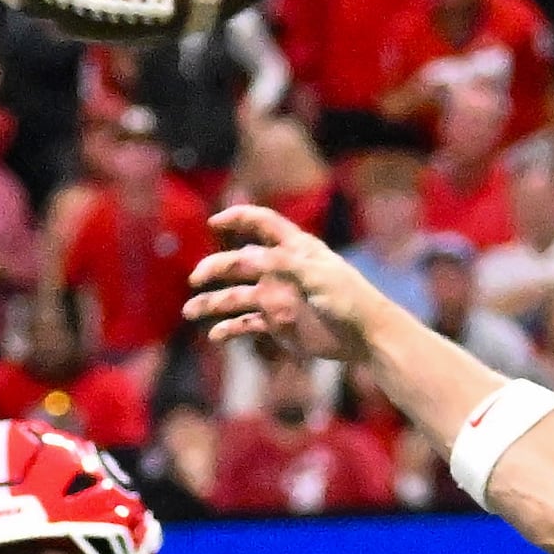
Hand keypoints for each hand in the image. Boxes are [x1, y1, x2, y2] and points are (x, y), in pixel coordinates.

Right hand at [186, 204, 380, 359]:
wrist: (364, 335)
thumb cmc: (349, 298)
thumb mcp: (319, 275)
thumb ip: (285, 264)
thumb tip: (250, 255)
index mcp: (293, 249)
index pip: (262, 224)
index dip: (238, 219)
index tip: (215, 222)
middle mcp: (279, 270)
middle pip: (239, 263)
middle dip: (215, 268)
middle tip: (196, 279)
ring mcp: (276, 298)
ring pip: (235, 296)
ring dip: (212, 303)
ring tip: (189, 311)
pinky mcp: (277, 323)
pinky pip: (246, 324)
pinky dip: (229, 329)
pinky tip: (214, 335)